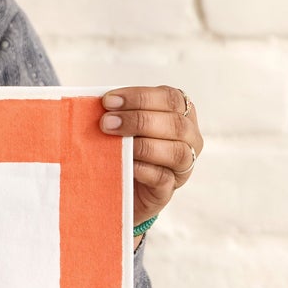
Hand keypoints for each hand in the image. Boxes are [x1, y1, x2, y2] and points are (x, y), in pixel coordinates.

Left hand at [98, 85, 201, 234]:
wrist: (116, 186)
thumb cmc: (122, 147)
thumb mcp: (124, 124)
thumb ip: (119, 111)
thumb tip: (98, 102)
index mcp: (181, 113)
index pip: (170, 98)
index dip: (140, 97)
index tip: (108, 101)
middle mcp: (189, 138)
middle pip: (176, 124)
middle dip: (138, 119)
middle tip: (106, 122)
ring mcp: (182, 167)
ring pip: (176, 152)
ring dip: (143, 145)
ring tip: (115, 142)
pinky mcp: (167, 190)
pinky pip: (163, 178)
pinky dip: (143, 169)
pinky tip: (126, 164)